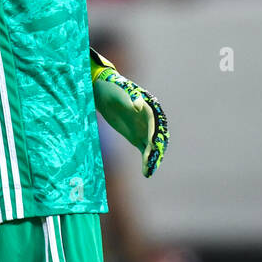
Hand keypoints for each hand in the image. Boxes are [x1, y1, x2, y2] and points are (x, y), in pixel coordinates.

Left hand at [90, 48, 168, 177]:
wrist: (105, 92)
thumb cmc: (113, 89)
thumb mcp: (120, 92)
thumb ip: (130, 98)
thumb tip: (137, 106)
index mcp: (149, 107)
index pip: (155, 121)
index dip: (155, 132)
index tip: (154, 143)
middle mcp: (150, 120)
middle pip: (157, 136)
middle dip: (157, 149)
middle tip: (153, 160)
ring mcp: (145, 130)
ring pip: (153, 146)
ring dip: (152, 159)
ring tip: (149, 171)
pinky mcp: (138, 138)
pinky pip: (145, 151)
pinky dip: (146, 161)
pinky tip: (146, 173)